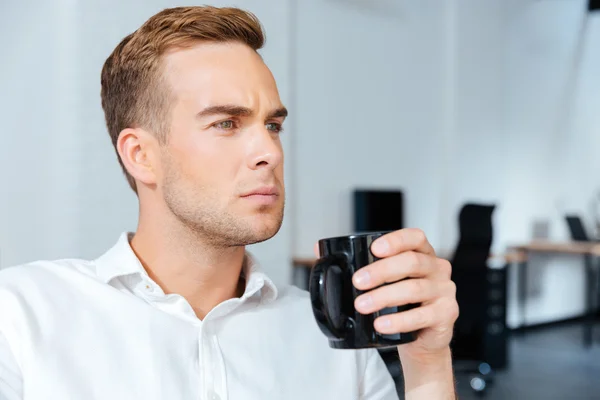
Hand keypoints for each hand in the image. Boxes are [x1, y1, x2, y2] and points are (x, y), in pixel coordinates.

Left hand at [349, 229, 458, 362]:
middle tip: (357, 281)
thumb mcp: (382, 282)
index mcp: (422, 254)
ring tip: (362, 305)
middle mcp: (437, 268)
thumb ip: (356, 264)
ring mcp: (445, 291)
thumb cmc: (400, 305)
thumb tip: (318, 249)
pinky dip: (399, 320)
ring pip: (415, 289)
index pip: (415, 238)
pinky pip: (422, 316)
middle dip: (381, 271)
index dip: (396, 240)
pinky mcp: (447, 314)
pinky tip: (381, 324)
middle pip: (412, 262)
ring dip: (384, 297)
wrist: (422, 340)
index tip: (374, 248)